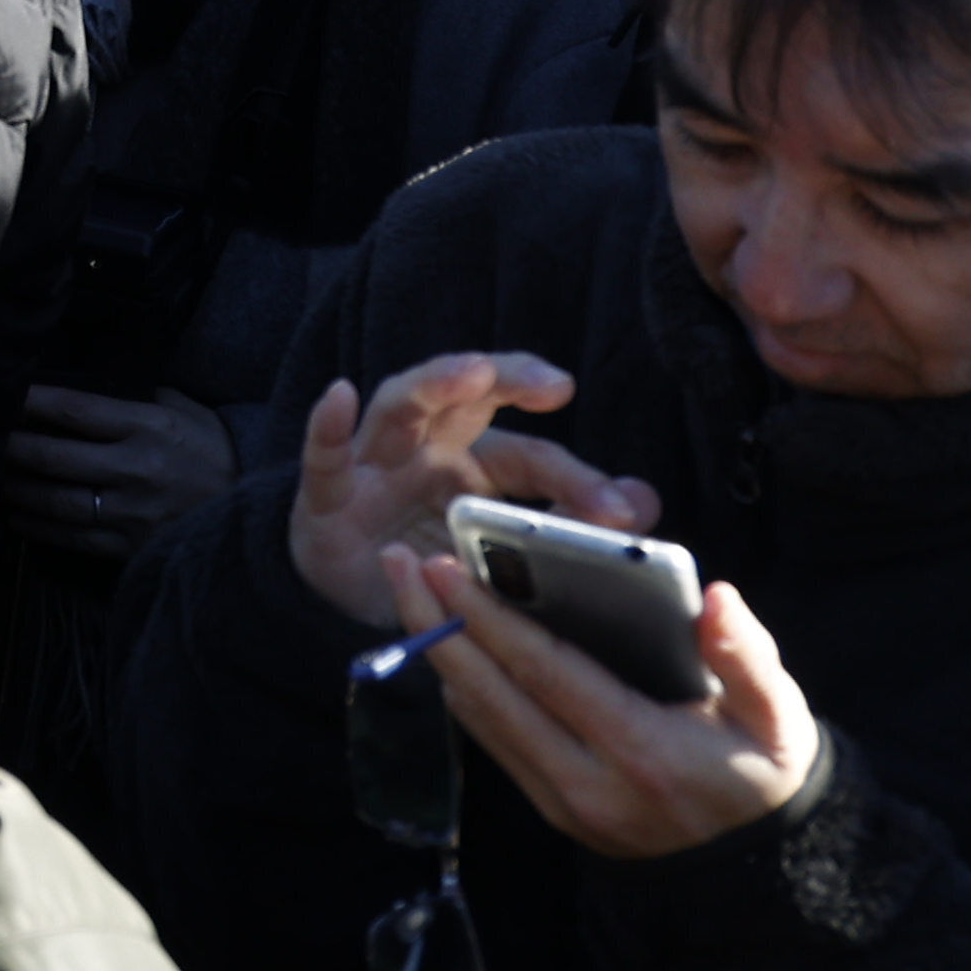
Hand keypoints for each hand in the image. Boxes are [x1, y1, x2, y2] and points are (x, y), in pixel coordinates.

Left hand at [2, 385, 236, 555]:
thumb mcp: (184, 409)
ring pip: (57, 500)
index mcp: (149, 425)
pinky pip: (72, 537)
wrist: (255, 508)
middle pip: (55, 455)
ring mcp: (133, 510)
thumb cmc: (213, 450)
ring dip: (16, 488)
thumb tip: (87, 382)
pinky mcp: (131, 546)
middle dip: (10, 445)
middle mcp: (137, 467)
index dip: (32, 401)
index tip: (1, 393)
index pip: (76, 409)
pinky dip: (38, 527)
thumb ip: (137, 396)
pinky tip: (17, 517)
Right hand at [288, 354, 659, 636]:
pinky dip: (326, 423)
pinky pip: (323, 454)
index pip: (531, 457)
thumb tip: (646, 504)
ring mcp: (374, 464)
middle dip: (511, 378)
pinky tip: (339, 394)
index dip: (577, 478)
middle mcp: (428, 449)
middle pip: (468, 397)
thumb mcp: (501, 558)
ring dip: (436, 381)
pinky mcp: (326, 495)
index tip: (626, 510)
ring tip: (472, 371)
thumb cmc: (431, 564)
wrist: (350, 599)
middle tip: (558, 384)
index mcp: (476, 466)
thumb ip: (565, 527)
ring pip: (402, 403)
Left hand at [388, 541, 823, 862]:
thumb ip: (747, 655)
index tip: (446, 568)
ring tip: (408, 593)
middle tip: (399, 564)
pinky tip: (446, 646)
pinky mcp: (556, 813)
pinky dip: (465, 693)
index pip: (548, 674)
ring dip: (440, 656)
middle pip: (494, 697)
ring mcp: (566, 805)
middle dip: (439, 626)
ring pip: (483, 723)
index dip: (490, 618)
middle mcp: (590, 784)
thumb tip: (716, 597)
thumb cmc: (764, 770)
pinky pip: (496, 744)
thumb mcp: (778, 715)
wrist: (758, 867)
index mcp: (642, 750)